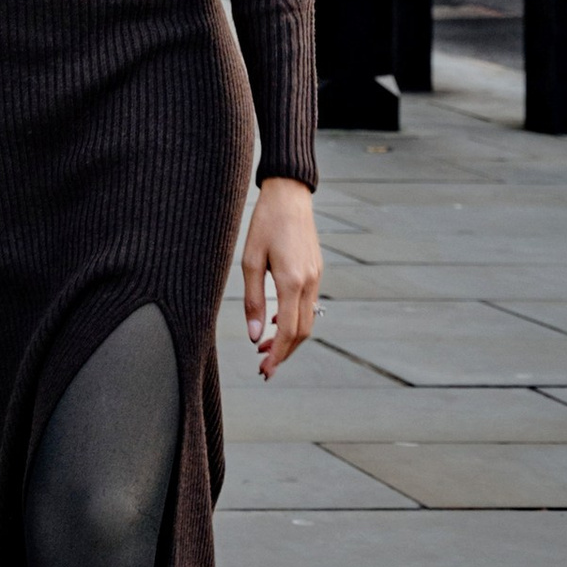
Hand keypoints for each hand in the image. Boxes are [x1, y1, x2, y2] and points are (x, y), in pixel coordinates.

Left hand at [240, 176, 321, 378]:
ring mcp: (316, 277)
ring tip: (266, 347)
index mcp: (292, 281)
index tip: (264, 370)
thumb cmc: (265, 224)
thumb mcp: (250, 261)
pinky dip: (294, 320)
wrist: (289, 195)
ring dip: (289, 339)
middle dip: (283, 352)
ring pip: (307, 321)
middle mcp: (309, 282)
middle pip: (302, 332)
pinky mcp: (316, 271)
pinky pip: (308, 305)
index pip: (288, 331)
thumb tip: (255, 335)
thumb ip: (253, 300)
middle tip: (263, 367)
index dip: (277, 355)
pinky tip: (276, 322)